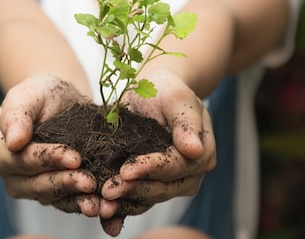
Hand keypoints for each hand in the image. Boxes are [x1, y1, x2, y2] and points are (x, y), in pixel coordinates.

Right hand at [0, 73, 99, 215]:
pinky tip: (100, 204)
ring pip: (54, 198)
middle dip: (66, 182)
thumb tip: (13, 141)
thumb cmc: (39, 93)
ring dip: (76, 198)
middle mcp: (13, 177)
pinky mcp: (54, 193)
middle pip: (39, 185)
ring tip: (97, 199)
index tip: (74, 157)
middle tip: (90, 181)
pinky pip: (67, 202)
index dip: (50, 160)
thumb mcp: (27, 94)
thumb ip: (16, 114)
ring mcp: (33, 188)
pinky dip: (83, 203)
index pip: (25, 160)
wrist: (59, 100)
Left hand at [98, 70, 215, 233]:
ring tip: (102, 205)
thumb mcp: (177, 96)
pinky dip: (122, 208)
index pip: (175, 166)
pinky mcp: (153, 185)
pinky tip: (104, 213)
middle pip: (162, 187)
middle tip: (107, 191)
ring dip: (125, 203)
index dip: (151, 169)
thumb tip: (195, 150)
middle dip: (134, 189)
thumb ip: (187, 121)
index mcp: (203, 153)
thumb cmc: (167, 90)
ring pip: (149, 197)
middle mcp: (190, 174)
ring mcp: (173, 183)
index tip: (126, 170)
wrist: (154, 93)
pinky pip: (138, 199)